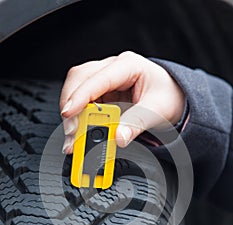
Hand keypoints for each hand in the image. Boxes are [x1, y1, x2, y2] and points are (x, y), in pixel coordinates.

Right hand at [60, 51, 184, 153]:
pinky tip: (79, 131)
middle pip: (80, 80)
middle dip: (71, 106)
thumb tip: (119, 137)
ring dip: (72, 114)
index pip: (98, 78)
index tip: (69, 114)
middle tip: (72, 132)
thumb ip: (137, 124)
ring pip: (76, 89)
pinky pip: (81, 102)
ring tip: (74, 137)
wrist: (172, 97)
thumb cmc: (167, 96)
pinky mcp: (100, 93)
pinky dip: (77, 118)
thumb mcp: (157, 110)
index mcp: (128, 65)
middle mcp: (112, 69)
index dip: (80, 96)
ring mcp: (104, 80)